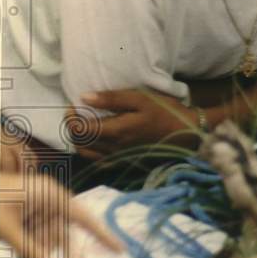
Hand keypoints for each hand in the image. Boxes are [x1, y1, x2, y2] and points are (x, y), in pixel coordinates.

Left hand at [0, 172, 123, 257]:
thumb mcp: (8, 228)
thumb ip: (30, 252)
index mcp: (51, 195)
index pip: (84, 217)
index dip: (103, 234)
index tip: (120, 249)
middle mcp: (46, 203)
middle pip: (63, 234)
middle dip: (64, 256)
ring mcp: (32, 213)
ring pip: (43, 242)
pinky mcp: (19, 222)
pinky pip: (28, 243)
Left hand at [67, 88, 199, 158]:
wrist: (186, 132)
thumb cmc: (165, 112)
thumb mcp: (140, 99)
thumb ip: (112, 99)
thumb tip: (84, 97)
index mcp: (115, 131)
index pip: (79, 129)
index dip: (71, 116)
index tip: (75, 104)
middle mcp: (113, 148)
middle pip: (79, 142)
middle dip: (72, 127)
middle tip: (78, 112)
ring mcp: (119, 156)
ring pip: (86, 153)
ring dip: (79, 139)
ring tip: (85, 124)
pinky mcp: (124, 160)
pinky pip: (98, 159)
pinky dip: (90, 150)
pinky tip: (97, 138)